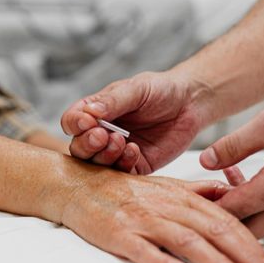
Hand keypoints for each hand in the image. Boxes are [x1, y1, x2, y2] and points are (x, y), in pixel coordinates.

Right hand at [60, 72, 206, 173]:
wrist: (191, 103)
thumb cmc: (161, 90)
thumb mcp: (136, 89)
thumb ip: (113, 100)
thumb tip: (90, 112)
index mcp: (95, 112)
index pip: (72, 121)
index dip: (75, 124)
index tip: (88, 122)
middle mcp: (101, 133)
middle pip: (79, 148)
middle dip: (87, 144)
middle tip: (102, 136)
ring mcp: (116, 152)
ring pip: (96, 165)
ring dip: (105, 155)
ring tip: (121, 141)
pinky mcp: (135, 166)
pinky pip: (121, 173)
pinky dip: (123, 164)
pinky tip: (135, 150)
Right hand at [60, 170, 263, 262]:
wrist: (78, 185)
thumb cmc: (123, 189)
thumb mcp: (166, 187)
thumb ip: (199, 193)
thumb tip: (231, 196)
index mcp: (182, 197)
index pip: (226, 220)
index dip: (251, 244)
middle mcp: (167, 206)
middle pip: (214, 230)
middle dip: (245, 256)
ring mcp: (143, 219)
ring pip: (186, 240)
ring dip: (215, 262)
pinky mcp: (118, 233)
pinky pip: (141, 247)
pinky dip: (160, 259)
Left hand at [201, 88, 263, 236]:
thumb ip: (235, 145)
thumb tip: (205, 161)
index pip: (230, 212)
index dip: (204, 207)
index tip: (182, 199)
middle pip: (244, 229)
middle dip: (217, 221)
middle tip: (195, 202)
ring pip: (260, 220)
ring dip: (236, 209)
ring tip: (215, 185)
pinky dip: (253, 198)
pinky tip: (241, 172)